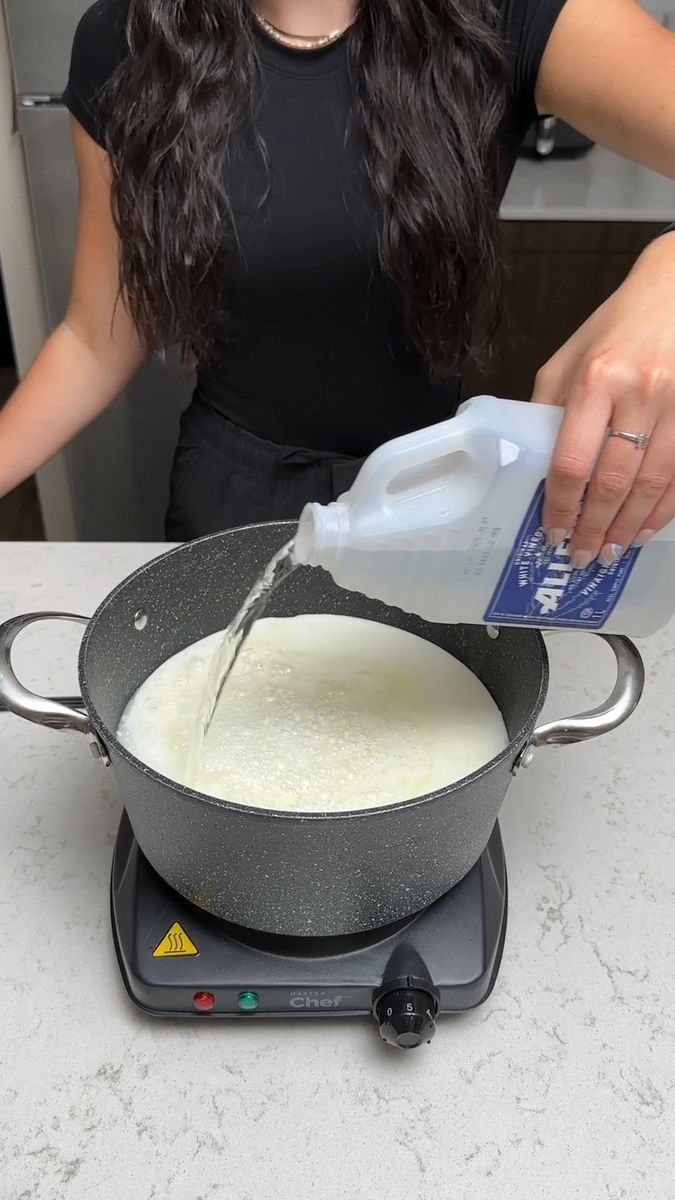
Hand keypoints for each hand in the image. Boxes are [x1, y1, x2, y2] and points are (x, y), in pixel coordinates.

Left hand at [533, 232, 674, 568]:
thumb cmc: (616, 328)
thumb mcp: (567, 360)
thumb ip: (549, 410)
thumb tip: (532, 463)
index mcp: (596, 381)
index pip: (573, 462)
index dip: (563, 507)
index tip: (554, 533)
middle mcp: (639, 393)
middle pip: (614, 481)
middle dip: (596, 528)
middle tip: (583, 556)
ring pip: (654, 484)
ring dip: (631, 526)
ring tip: (613, 551)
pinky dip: (665, 509)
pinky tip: (647, 529)